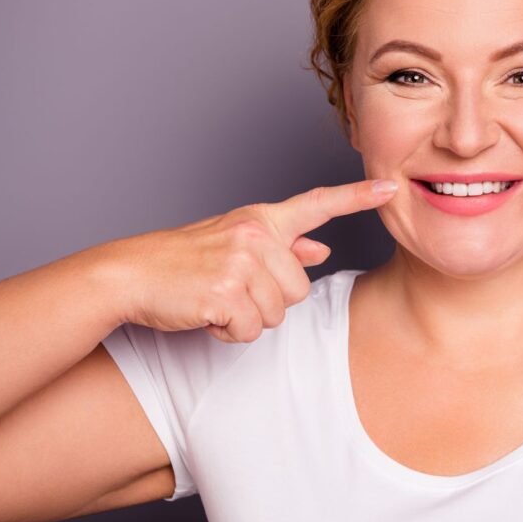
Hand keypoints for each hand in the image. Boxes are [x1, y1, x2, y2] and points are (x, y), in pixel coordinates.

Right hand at [102, 179, 398, 342]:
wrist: (131, 275)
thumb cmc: (186, 260)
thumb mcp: (234, 243)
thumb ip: (282, 245)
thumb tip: (321, 248)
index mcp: (261, 219)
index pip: (319, 204)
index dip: (357, 197)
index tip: (391, 189)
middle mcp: (256, 235)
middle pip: (300, 289)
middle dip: (269, 301)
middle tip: (231, 289)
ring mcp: (242, 262)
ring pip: (278, 313)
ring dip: (248, 318)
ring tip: (217, 299)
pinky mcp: (227, 292)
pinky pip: (251, 330)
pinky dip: (229, 332)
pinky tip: (207, 313)